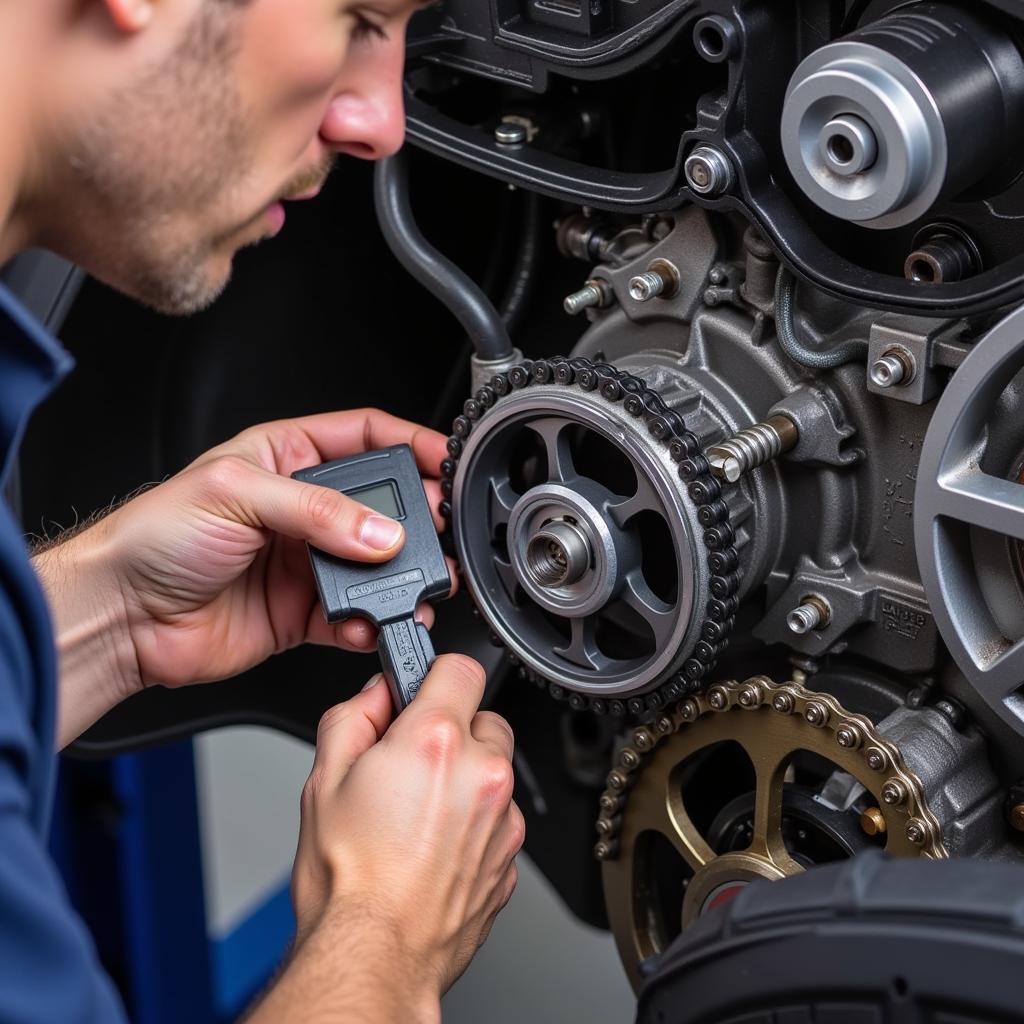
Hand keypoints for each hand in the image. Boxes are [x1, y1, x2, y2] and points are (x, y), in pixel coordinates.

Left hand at [36, 409, 453, 745]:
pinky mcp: (304, 611)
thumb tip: (379, 531)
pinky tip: (369, 620)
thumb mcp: (234, 495)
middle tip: (440, 531)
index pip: (365, 437)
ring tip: (418, 583)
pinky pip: (356, 615)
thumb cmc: (153, 537)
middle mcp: (303, 508)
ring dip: (402, 576)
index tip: (446, 460)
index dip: (411, 443)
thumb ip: (316, 510)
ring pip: (377, 564)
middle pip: (383, 504)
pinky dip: (372, 621)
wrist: (121, 617)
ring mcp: (307, 561)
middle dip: (418, 518)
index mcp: (286, 457)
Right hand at [249, 656, 522, 1023]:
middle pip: (483, 719)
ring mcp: (503, 817)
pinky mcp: (511, 856)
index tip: (422, 692)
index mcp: (434, 741)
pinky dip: (476, 822)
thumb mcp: (323, 779)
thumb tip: (377, 694)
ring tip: (420, 815)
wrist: (374, 954)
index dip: (435, 676)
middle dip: (451, 732)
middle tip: (412, 766)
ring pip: (494, 770)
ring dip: (466, 778)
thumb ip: (353, 716)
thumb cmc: (347, 879)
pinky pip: (500, 817)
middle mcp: (480, 772)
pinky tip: (436, 847)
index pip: (461, 667)